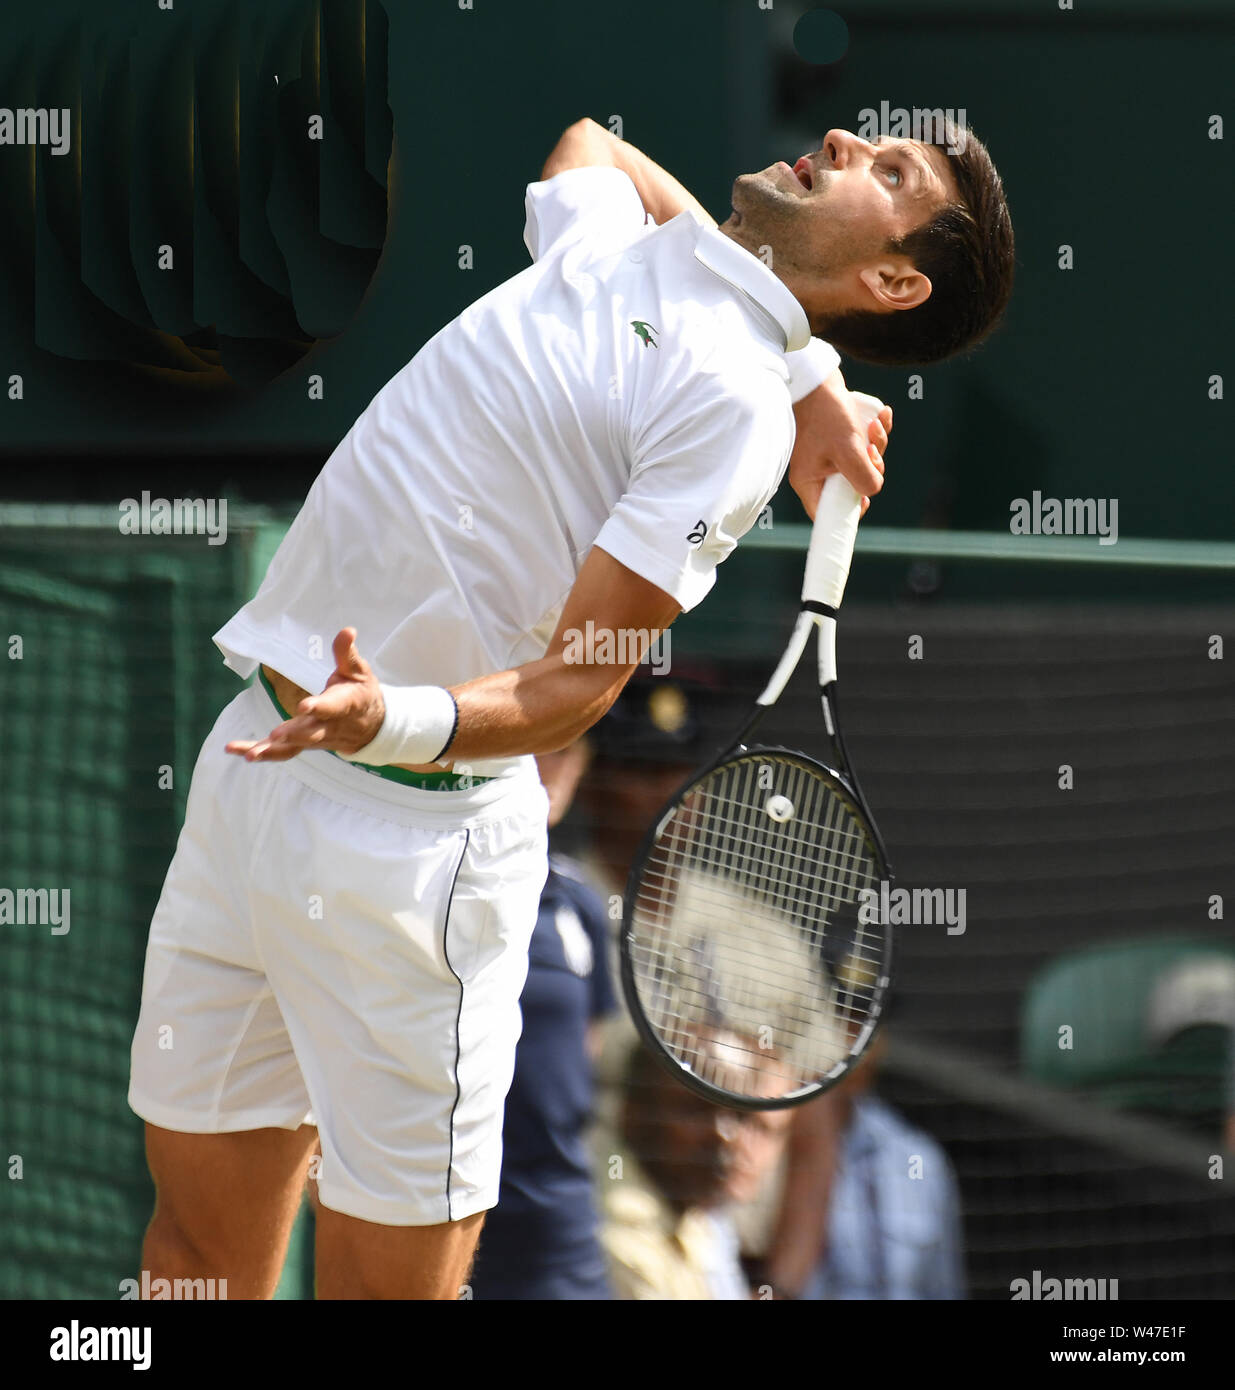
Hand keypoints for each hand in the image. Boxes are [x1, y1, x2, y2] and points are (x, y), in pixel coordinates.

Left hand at [225, 628, 385, 762]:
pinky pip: (282, 752)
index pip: (331, 707)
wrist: (371, 727)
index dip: (318, 707)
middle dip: (294, 734)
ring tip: (249, 754)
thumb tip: (347, 631)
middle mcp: (328, 726)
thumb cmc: (361, 693)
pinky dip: (262, 753)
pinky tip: (235, 750)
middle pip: (311, 732)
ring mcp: (315, 739)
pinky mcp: (303, 744)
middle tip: (275, 735)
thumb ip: (347, 654)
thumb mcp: (359, 671)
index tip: (304, 706)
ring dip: (271, 751)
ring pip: (293, 747)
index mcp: (344, 705)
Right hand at [789, 374, 890, 520]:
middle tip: (873, 450)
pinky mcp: (836, 436)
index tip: (865, 499)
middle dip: (870, 467)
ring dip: (876, 444)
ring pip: (860, 462)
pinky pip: (861, 443)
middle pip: (851, 485)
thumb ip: (863, 478)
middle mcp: (816, 470)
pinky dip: (874, 432)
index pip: (827, 512)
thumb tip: (873, 490)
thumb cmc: (826, 414)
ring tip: (877, 424)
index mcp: (809, 481)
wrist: (816, 377)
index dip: (848, 510)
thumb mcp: (848, 450)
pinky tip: (882, 415)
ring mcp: (826, 453)